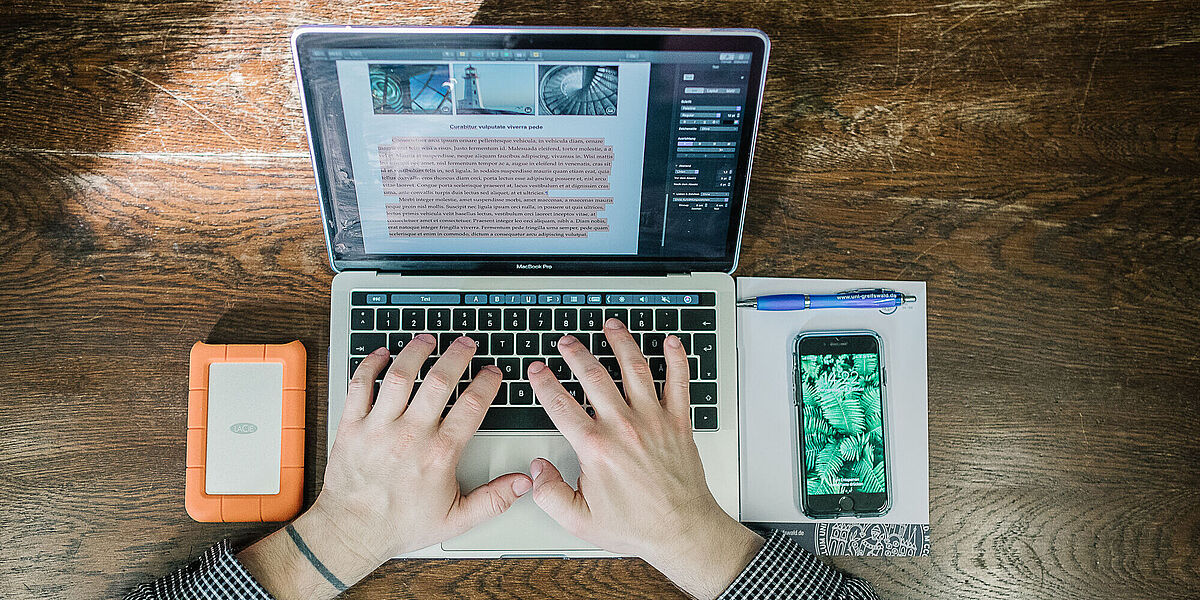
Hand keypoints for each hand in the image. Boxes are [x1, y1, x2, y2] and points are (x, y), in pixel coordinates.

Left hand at [239, 335, 530, 598]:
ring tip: (428, 339)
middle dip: (457, 356)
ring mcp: (379, 427)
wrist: (351, 532)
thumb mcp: (456, 519)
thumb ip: (494, 499)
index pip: (471, 406)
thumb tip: (524, 483)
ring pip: (400, 376)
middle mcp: (410, 435)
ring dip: (415, 352)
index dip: (486, 383)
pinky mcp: (352, 426)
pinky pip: (359, 385)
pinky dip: (369, 365)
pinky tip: (382, 354)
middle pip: (439, 381)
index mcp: (439, 454)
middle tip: (466, 343)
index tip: (492, 372)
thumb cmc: (400, 525)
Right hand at [526, 319, 762, 599]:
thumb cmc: (636, 526)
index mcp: (597, 448)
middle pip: (594, 377)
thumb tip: (535, 470)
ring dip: (621, 343)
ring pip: (635, 369)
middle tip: (567, 342)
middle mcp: (624, 427)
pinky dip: (677, 359)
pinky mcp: (678, 422)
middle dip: (576, 354)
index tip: (537, 370)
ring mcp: (653, 421)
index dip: (544, 383)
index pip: (561, 405)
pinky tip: (672, 342)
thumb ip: (549, 494)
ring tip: (610, 326)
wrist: (682, 531)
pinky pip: (679, 382)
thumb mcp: (580, 520)